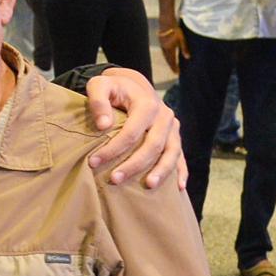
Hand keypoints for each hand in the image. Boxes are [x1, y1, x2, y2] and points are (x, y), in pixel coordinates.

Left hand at [84, 65, 184, 189]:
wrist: (134, 86)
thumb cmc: (113, 88)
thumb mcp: (100, 86)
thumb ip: (98, 101)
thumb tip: (103, 125)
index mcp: (147, 104)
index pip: (131, 132)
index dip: (112, 149)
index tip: (93, 162)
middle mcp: (164, 116)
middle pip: (152, 145)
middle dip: (133, 165)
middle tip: (114, 180)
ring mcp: (173, 128)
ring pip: (171, 153)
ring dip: (161, 171)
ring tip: (148, 186)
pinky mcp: (175, 138)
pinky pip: (181, 157)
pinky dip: (181, 172)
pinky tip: (179, 189)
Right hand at [158, 25, 187, 75]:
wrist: (166, 21)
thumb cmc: (176, 29)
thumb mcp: (182, 39)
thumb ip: (184, 48)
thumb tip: (188, 57)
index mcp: (169, 49)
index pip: (172, 60)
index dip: (174, 67)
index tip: (177, 73)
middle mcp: (164, 48)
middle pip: (168, 59)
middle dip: (171, 65)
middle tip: (175, 71)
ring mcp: (162, 45)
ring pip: (165, 55)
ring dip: (168, 61)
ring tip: (172, 65)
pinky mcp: (161, 41)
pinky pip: (163, 51)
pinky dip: (166, 55)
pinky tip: (168, 56)